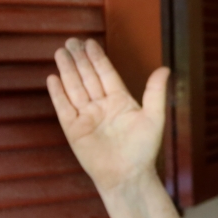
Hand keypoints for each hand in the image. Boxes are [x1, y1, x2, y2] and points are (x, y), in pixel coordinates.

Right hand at [47, 38, 168, 192]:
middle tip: (71, 41)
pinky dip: (58, 93)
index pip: (106, 73)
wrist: (128, 176)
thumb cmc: (143, 150)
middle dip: (79, 59)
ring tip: (60, 52)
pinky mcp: (74, 130)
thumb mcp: (154, 118)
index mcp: (120, 100)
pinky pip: (64, 108)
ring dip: (67, 70)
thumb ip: (155, 92)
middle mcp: (101, 106)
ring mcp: (86, 117)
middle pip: (87, 77)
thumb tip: (165, 68)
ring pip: (74, 88)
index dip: (97, 58)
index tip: (89, 42)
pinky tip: (53, 78)